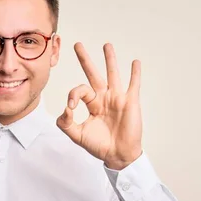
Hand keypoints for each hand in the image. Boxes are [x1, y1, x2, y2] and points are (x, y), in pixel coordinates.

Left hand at [57, 43, 142, 169]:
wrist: (117, 155)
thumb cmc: (99, 146)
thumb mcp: (77, 135)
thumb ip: (66, 123)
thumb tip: (65, 108)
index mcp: (92, 104)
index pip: (79, 91)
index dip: (73, 95)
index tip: (71, 108)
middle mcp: (103, 98)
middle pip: (93, 74)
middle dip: (85, 60)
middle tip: (77, 44)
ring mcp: (117, 98)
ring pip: (113, 74)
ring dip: (109, 59)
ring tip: (106, 45)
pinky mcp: (130, 102)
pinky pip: (133, 84)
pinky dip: (135, 73)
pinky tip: (135, 62)